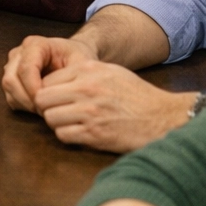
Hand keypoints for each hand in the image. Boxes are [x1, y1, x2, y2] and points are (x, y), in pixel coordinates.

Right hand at [1, 33, 98, 111]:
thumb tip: (58, 93)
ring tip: (46, 109)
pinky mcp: (12, 78)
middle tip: (47, 110)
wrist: (72, 57)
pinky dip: (23, 106)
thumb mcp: (81, 63)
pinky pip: (10, 96)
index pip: (25, 68)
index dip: (34, 88)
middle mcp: (19, 53)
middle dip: (28, 99)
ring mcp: (12, 65)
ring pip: (8, 88)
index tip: (49, 102)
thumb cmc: (77, 58)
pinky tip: (40, 107)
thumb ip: (72, 76)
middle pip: (11, 79)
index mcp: (35, 44)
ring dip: (25, 103)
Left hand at [31, 59, 195, 152]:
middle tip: (58, 112)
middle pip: (42, 100)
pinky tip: (80, 133)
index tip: (55, 99)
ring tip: (70, 122)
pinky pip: (63, 135)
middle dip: (46, 107)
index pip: (46, 80)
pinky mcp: (94, 134)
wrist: (162, 117)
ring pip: (50, 119)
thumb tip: (53, 81)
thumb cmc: (136, 94)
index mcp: (87, 70)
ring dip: (57, 123)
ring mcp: (89, 112)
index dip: (47, 91)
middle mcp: (85, 89)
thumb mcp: (110, 71)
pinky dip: (68, 136)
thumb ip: (82, 73)